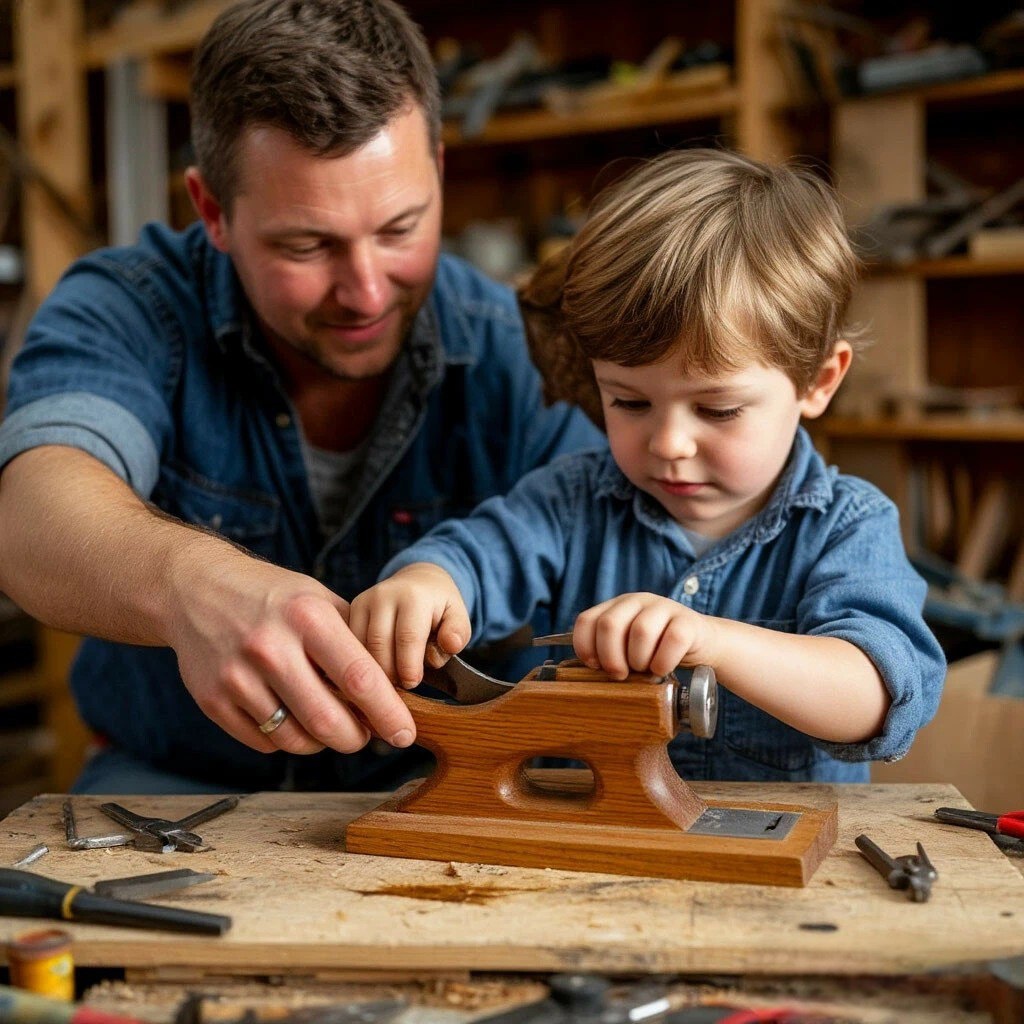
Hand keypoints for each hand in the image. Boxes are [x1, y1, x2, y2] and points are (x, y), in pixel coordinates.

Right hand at [168, 546, 415, 756]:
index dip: (387, 712)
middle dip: (356, 738)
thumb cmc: (271, 597)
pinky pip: (264, 742)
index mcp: (307, 617)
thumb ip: (353, 640)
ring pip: (295, 739)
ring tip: (329, 725)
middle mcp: (270, 647)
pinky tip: (292, 719)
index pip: (359, 677)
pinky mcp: (213, 699)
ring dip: (322, 743)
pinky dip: (286, 740)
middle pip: (327, 720)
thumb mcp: (318, 599)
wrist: (197, 589)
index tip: (404, 732)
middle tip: (366, 736)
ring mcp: (237, 676)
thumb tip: (391, 689)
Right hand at [348, 563, 470, 687]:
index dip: (409, 667)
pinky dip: (361, 661)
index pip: (408, 638)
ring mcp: (364, 601)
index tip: (412, 684)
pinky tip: (375, 670)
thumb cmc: (439, 607)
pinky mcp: (350, 610)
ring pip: (360, 647)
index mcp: (414, 596)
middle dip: (389, 673)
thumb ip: (457, 633)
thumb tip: (450, 644)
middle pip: (379, 645)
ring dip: (374, 669)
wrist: (418, 582)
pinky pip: (350, 644)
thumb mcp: (458, 617)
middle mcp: (384, 595)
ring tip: (390, 679)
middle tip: (400, 686)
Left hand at [572, 592, 715, 678]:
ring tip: (644, 670)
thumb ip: (609, 652)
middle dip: (611, 657)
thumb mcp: (628, 649)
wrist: (703, 644)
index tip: (595, 667)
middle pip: (610, 624)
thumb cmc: (658, 651)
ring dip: (639, 660)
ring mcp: (664, 607)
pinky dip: (663, 662)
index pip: (587, 620)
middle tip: (620, 674)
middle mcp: (638, 601)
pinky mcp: (688, 621)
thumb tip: (589, 673)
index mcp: (617, 606)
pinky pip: (672, 640)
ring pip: (641, 630)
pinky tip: (662, 669)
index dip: (585, 647)